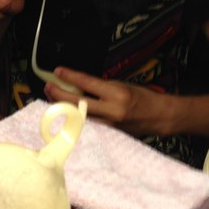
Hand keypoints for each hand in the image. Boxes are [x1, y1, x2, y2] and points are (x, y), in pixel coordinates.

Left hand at [44, 67, 168, 136]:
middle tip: (48, 87)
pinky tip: (64, 115)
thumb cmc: (143, 98)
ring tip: (51, 100)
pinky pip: (87, 127)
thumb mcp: (123, 85)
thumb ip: (101, 87)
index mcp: (118, 94)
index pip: (87, 83)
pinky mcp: (109, 136)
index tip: (57, 71)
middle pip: (77, 103)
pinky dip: (74, 120)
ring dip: (63, 108)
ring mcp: (110, 126)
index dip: (70, 76)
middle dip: (59, 94)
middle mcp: (112, 111)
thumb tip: (78, 85)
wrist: (160, 117)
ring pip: (78, 117)